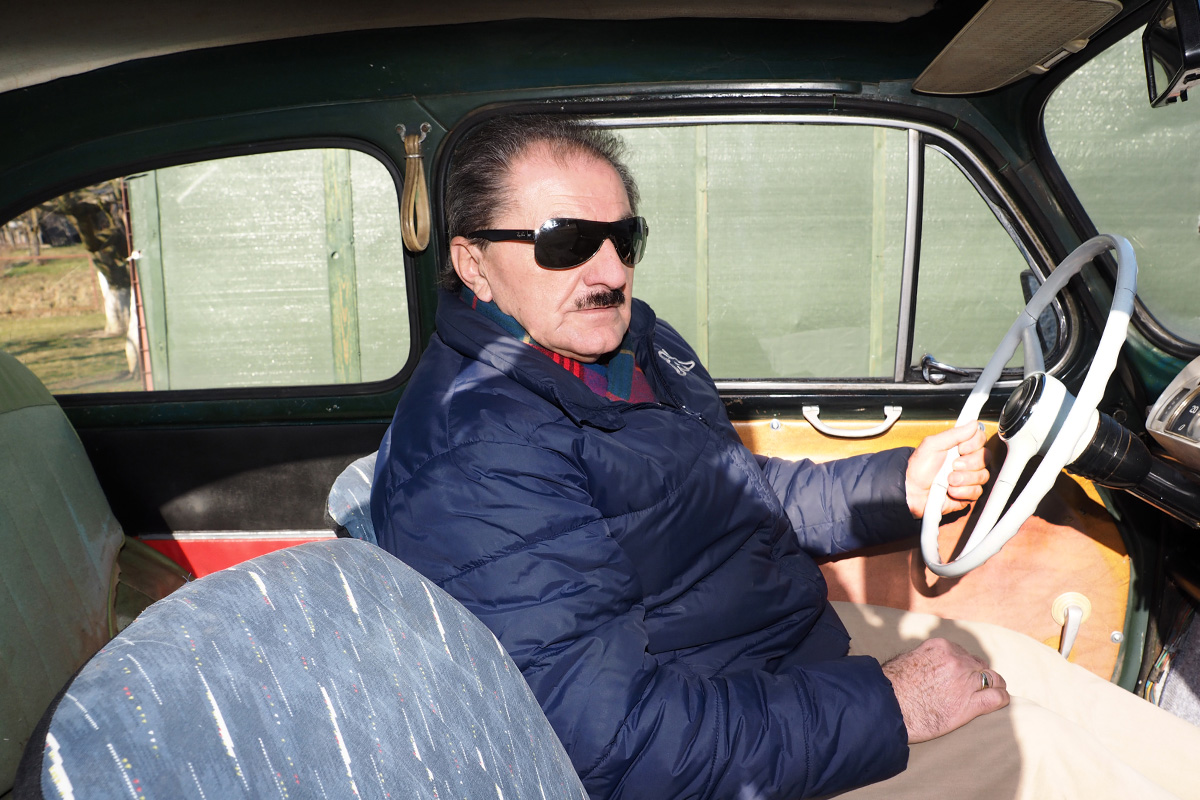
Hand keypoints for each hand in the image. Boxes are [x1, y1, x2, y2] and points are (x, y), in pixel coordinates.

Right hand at [881, 638, 1008, 743]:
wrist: (887, 706)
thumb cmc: (890, 685)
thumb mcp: (906, 660)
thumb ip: (923, 657)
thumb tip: (925, 662)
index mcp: (941, 646)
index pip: (963, 653)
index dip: (964, 665)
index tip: (961, 675)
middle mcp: (957, 660)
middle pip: (979, 665)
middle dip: (978, 675)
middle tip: (973, 687)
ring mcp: (965, 681)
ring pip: (993, 679)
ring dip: (993, 685)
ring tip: (992, 692)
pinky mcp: (970, 704)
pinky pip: (997, 697)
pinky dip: (1001, 698)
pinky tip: (999, 701)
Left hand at [905, 422, 989, 517]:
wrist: (912, 490)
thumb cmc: (918, 467)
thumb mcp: (932, 445)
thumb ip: (953, 434)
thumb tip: (972, 423)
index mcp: (959, 447)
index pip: (981, 438)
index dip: (974, 444)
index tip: (961, 448)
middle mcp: (968, 461)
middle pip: (985, 457)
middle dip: (967, 463)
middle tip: (952, 465)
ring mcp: (969, 477)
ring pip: (983, 475)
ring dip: (962, 478)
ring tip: (947, 480)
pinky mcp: (969, 493)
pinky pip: (976, 491)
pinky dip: (962, 491)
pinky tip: (950, 490)